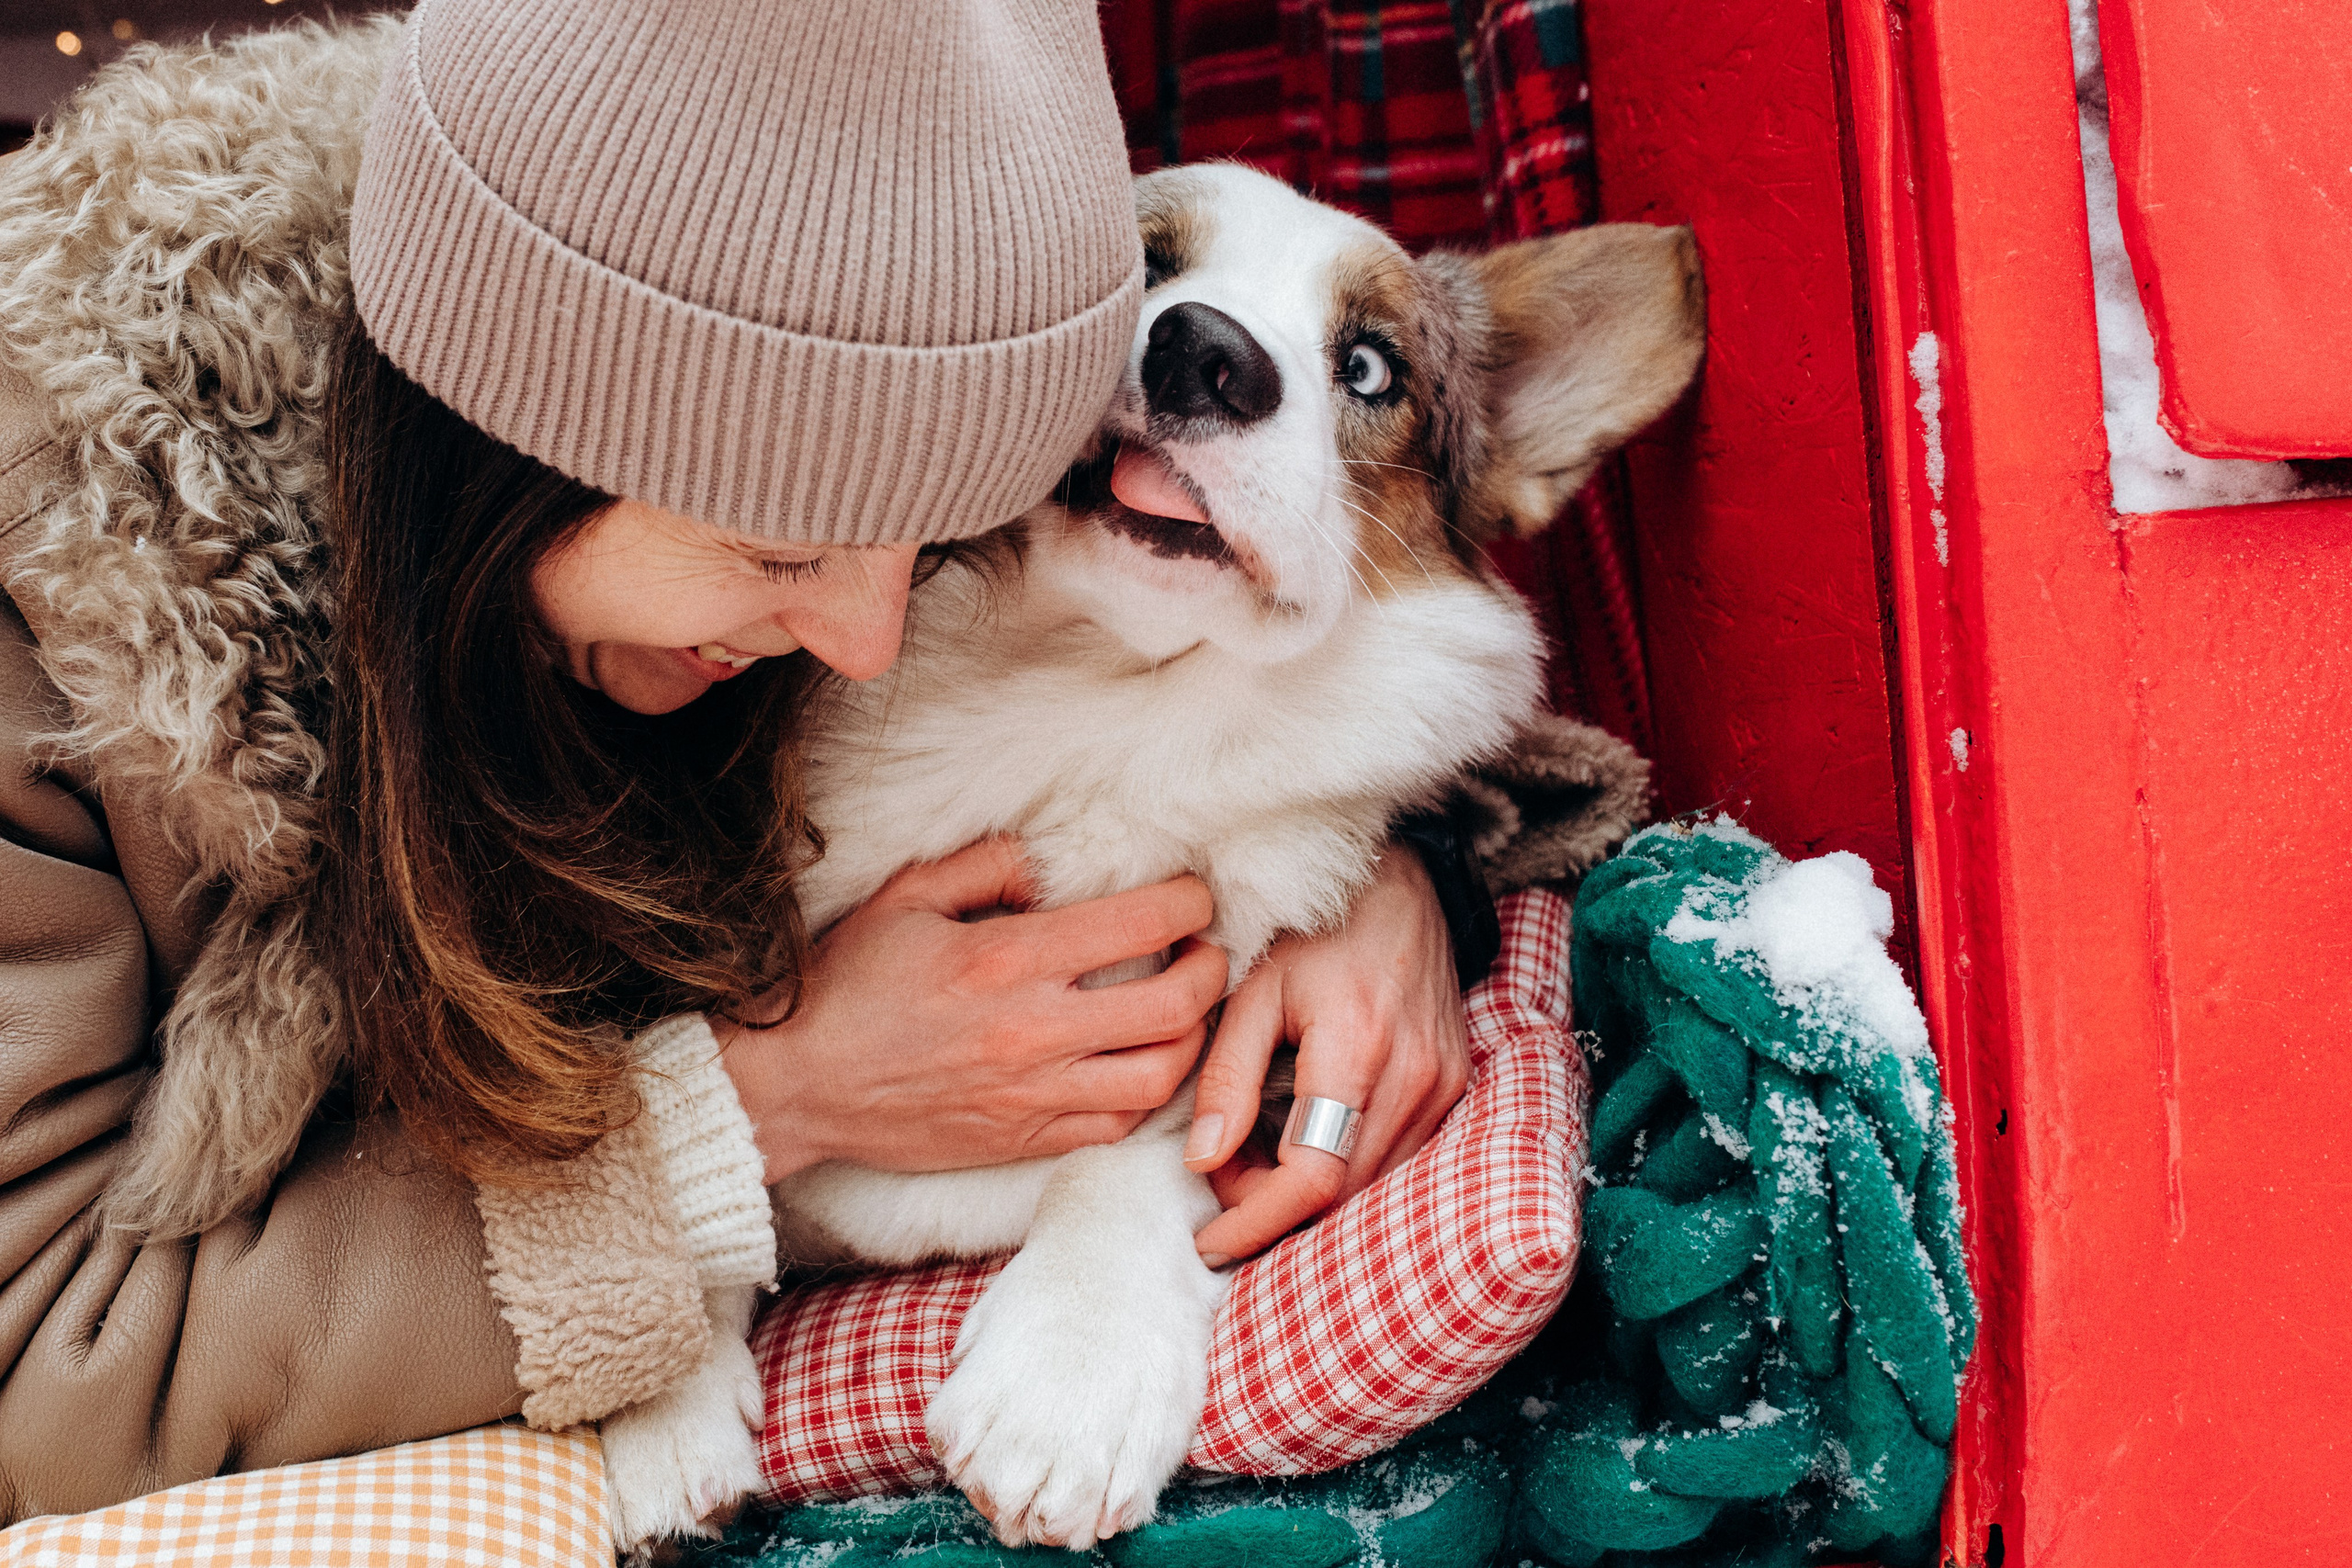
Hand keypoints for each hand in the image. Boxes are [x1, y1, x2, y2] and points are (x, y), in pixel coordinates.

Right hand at [714, 838, 1227, 1180]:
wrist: (796, 1087)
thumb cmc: (845, 986)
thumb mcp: (906, 898)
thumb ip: (987, 866)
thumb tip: (1051, 862)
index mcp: (1007, 960)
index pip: (1139, 926)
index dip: (1187, 904)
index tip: (1193, 895)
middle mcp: (1034, 1031)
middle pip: (1174, 1006)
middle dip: (1210, 971)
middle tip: (1205, 951)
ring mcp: (1034, 1094)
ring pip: (1160, 1075)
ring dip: (1192, 1038)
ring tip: (1186, 1010)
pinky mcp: (1024, 1140)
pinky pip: (1118, 1124)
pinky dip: (1147, 1093)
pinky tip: (1141, 1063)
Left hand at [1183, 848, 1471, 1265]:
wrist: (1401, 887)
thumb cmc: (1315, 931)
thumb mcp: (1252, 990)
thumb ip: (1226, 1077)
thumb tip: (1201, 1159)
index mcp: (1359, 1046)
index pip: (1313, 1175)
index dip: (1257, 1220)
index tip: (1209, 1240)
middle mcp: (1416, 1076)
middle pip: (1343, 1195)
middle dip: (1273, 1210)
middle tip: (1219, 1184)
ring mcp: (1445, 1086)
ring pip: (1374, 1188)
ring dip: (1309, 1198)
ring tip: (1251, 1166)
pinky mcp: (1455, 1089)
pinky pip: (1399, 1162)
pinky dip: (1345, 1175)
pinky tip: (1300, 1151)